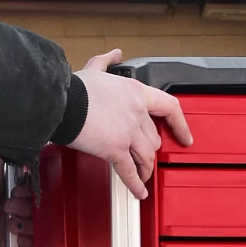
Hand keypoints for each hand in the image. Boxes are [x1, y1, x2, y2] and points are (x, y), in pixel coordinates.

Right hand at [73, 50, 190, 199]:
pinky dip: (137, 184)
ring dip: (145, 168)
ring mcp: (128, 132)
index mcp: (135, 92)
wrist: (60, 103)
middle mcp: (137, 112)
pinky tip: (140, 192)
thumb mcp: (95, 69)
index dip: (180, 124)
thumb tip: (115, 54)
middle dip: (150, 150)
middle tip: (146, 156)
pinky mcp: (115, 150)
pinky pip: (130, 172)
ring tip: (142, 175)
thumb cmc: (74, 89)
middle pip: (154, 138)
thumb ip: (107, 62)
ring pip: (147, 156)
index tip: (185, 135)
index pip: (169, 107)